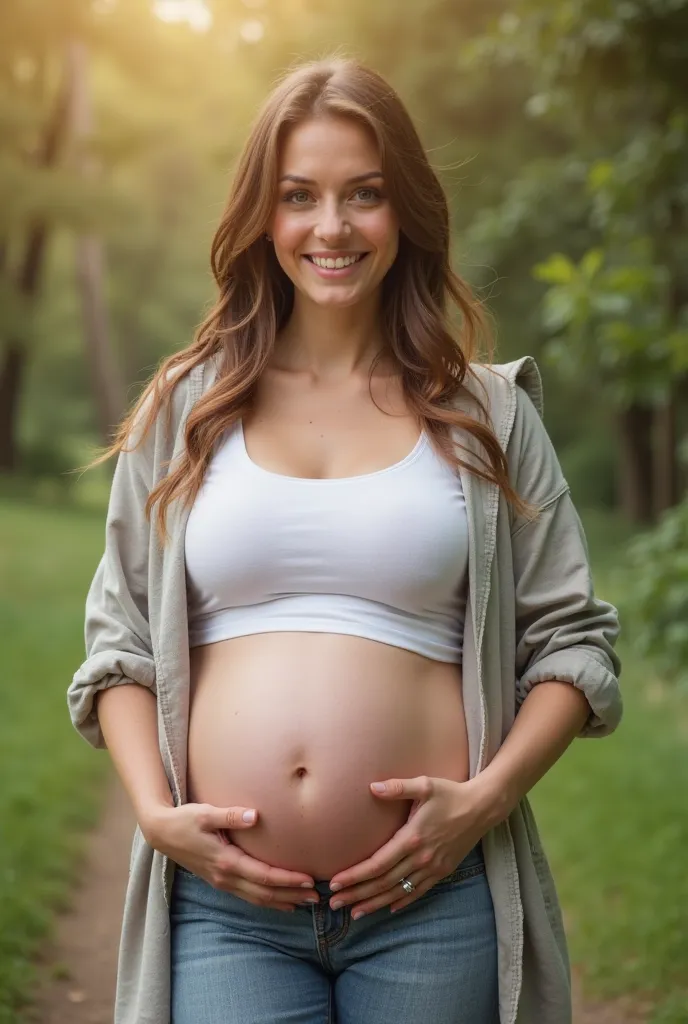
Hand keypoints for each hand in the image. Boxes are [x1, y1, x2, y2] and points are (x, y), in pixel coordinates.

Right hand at [143, 803, 318, 911]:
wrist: (161, 833)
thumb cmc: (184, 820)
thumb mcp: (205, 813)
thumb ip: (231, 815)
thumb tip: (255, 815)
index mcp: (226, 862)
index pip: (264, 876)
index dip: (288, 880)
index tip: (310, 880)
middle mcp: (225, 877)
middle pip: (265, 893)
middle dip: (292, 895)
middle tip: (318, 896)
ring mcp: (221, 882)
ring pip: (257, 899)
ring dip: (282, 901)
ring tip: (305, 902)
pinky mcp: (219, 880)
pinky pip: (247, 896)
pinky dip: (266, 901)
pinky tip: (280, 901)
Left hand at [327, 775, 487, 917]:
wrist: (482, 808)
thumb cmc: (451, 793)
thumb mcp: (425, 784)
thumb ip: (397, 787)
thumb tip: (372, 787)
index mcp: (412, 838)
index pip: (378, 864)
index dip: (355, 875)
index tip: (335, 882)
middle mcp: (421, 858)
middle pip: (383, 883)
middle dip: (357, 894)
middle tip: (334, 904)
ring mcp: (433, 868)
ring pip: (399, 892)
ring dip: (375, 903)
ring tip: (354, 913)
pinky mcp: (442, 871)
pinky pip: (418, 892)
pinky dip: (402, 902)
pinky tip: (389, 908)